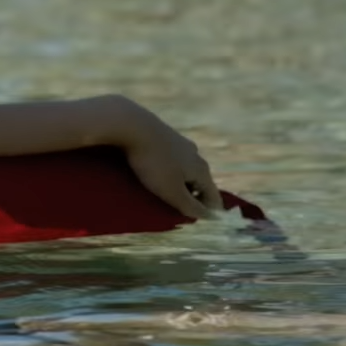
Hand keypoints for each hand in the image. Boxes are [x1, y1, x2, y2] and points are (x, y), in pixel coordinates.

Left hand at [105, 98, 220, 218]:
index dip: (207, 212)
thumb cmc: (152, 163)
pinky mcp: (164, 135)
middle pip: (200, 182)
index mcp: (202, 169)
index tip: (192, 221)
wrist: (132, 124)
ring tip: (161, 191)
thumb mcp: (171, 191)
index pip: (214, 196)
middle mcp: (196, 154)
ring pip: (186, 169)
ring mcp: (181, 142)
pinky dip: (167, 169)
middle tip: (175, 208)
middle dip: (191, 197)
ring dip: (179, 183)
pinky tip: (152, 171)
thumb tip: (210, 217)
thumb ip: (191, 206)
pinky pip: (171, 158)